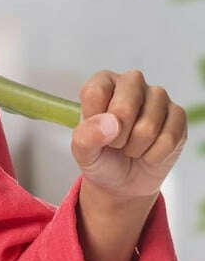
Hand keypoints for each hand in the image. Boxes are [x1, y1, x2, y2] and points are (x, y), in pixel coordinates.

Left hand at [71, 69, 187, 203]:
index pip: (96, 93)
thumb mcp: (82, 150)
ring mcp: (157, 96)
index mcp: (103, 81)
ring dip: (135, 148)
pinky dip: (153, 155)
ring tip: (130, 147)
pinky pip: (169, 139)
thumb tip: (111, 123)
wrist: (123, 179)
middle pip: (124, 108)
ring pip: (148, 126)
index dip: (95, 121)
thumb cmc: (100, 155)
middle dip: (117, 137)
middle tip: (114, 143)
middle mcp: (131, 82)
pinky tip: (147, 152)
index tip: (96, 131)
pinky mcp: (178, 115)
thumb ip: (87, 136)